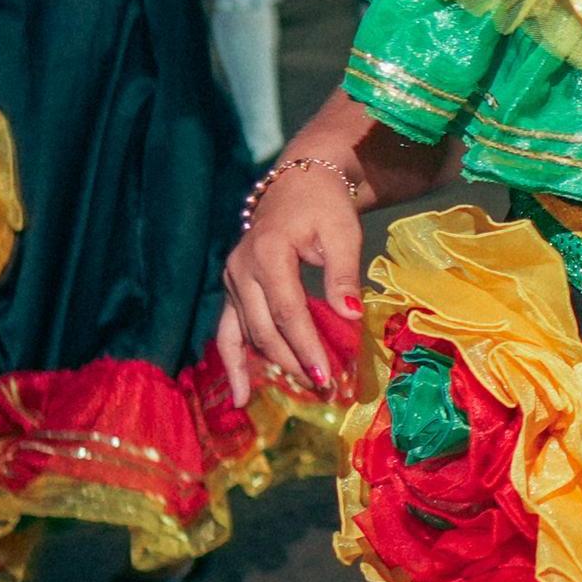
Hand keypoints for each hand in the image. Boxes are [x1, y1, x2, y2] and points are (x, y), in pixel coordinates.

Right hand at [214, 160, 367, 404]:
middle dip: (290, 362)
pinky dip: (235, 361)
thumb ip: (343, 274)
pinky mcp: (232, 289)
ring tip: (279, 399)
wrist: (297, 182)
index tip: (327, 375)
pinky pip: (229, 330)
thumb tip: (352, 315)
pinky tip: (240, 394)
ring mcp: (232, 281)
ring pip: (242, 334)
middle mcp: (241, 269)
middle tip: (321, 388)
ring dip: (264, 367)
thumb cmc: (324, 205)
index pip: (288, 311)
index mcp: (267, 252)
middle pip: (263, 328)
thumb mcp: (342, 232)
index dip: (306, 345)